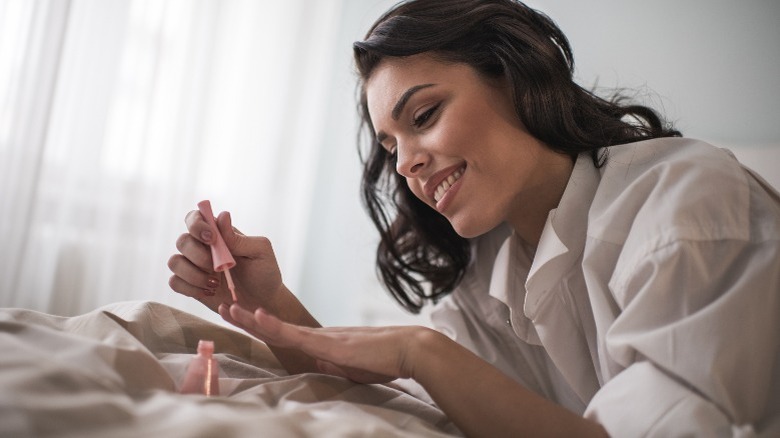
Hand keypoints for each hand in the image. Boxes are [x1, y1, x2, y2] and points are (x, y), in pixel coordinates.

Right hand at [168, 209, 284, 312]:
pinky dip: (189, 288)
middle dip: (198, 255)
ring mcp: (194, 267)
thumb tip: (222, 216)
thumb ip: (238, 237)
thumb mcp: (260, 252)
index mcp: (219, 234)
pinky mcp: (190, 285)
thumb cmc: (264, 273)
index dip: (196, 224)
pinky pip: (174, 282)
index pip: (195, 218)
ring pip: (174, 262)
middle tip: (218, 268)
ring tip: (215, 283)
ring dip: (193, 274)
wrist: (264, 302)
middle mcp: (202, 247)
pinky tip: (209, 292)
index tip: (211, 239)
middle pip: (182, 241)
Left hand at [219, 303, 431, 383]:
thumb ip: (335, 367)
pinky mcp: (328, 344)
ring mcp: (320, 338)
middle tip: (223, 306)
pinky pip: (295, 335)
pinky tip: (257, 316)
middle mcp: (316, 336)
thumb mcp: (352, 368)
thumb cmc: (385, 360)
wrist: (408, 350)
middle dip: (246, 318)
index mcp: (320, 342)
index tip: (241, 318)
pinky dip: (274, 325)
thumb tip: (322, 372)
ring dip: (250, 318)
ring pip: (277, 327)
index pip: (284, 335)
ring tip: (228, 308)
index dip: (260, 327)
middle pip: (274, 327)